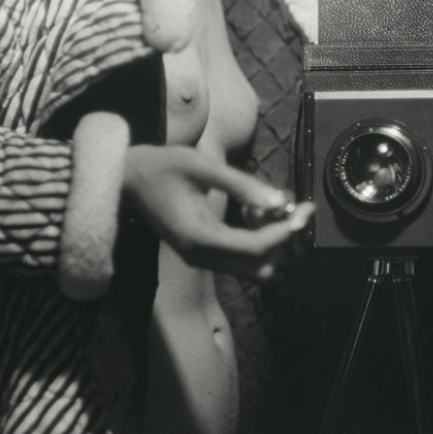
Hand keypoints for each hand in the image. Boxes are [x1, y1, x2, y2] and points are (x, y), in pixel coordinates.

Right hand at [122, 144, 311, 280]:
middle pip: (260, 265)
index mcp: (200, 237)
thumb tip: (279, 201)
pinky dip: (254, 239)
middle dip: (279, 237)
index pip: (255, 248)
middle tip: (287, 204)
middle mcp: (200, 257)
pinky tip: (250, 209)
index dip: (284, 230)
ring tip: (262, 203)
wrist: (127, 180)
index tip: (305, 207)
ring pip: (252, 267)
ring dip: (267, 239)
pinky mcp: (201, 254)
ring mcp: (200, 259)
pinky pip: (239, 259)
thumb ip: (241, 184)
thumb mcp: (201, 166)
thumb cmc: (163, 166)